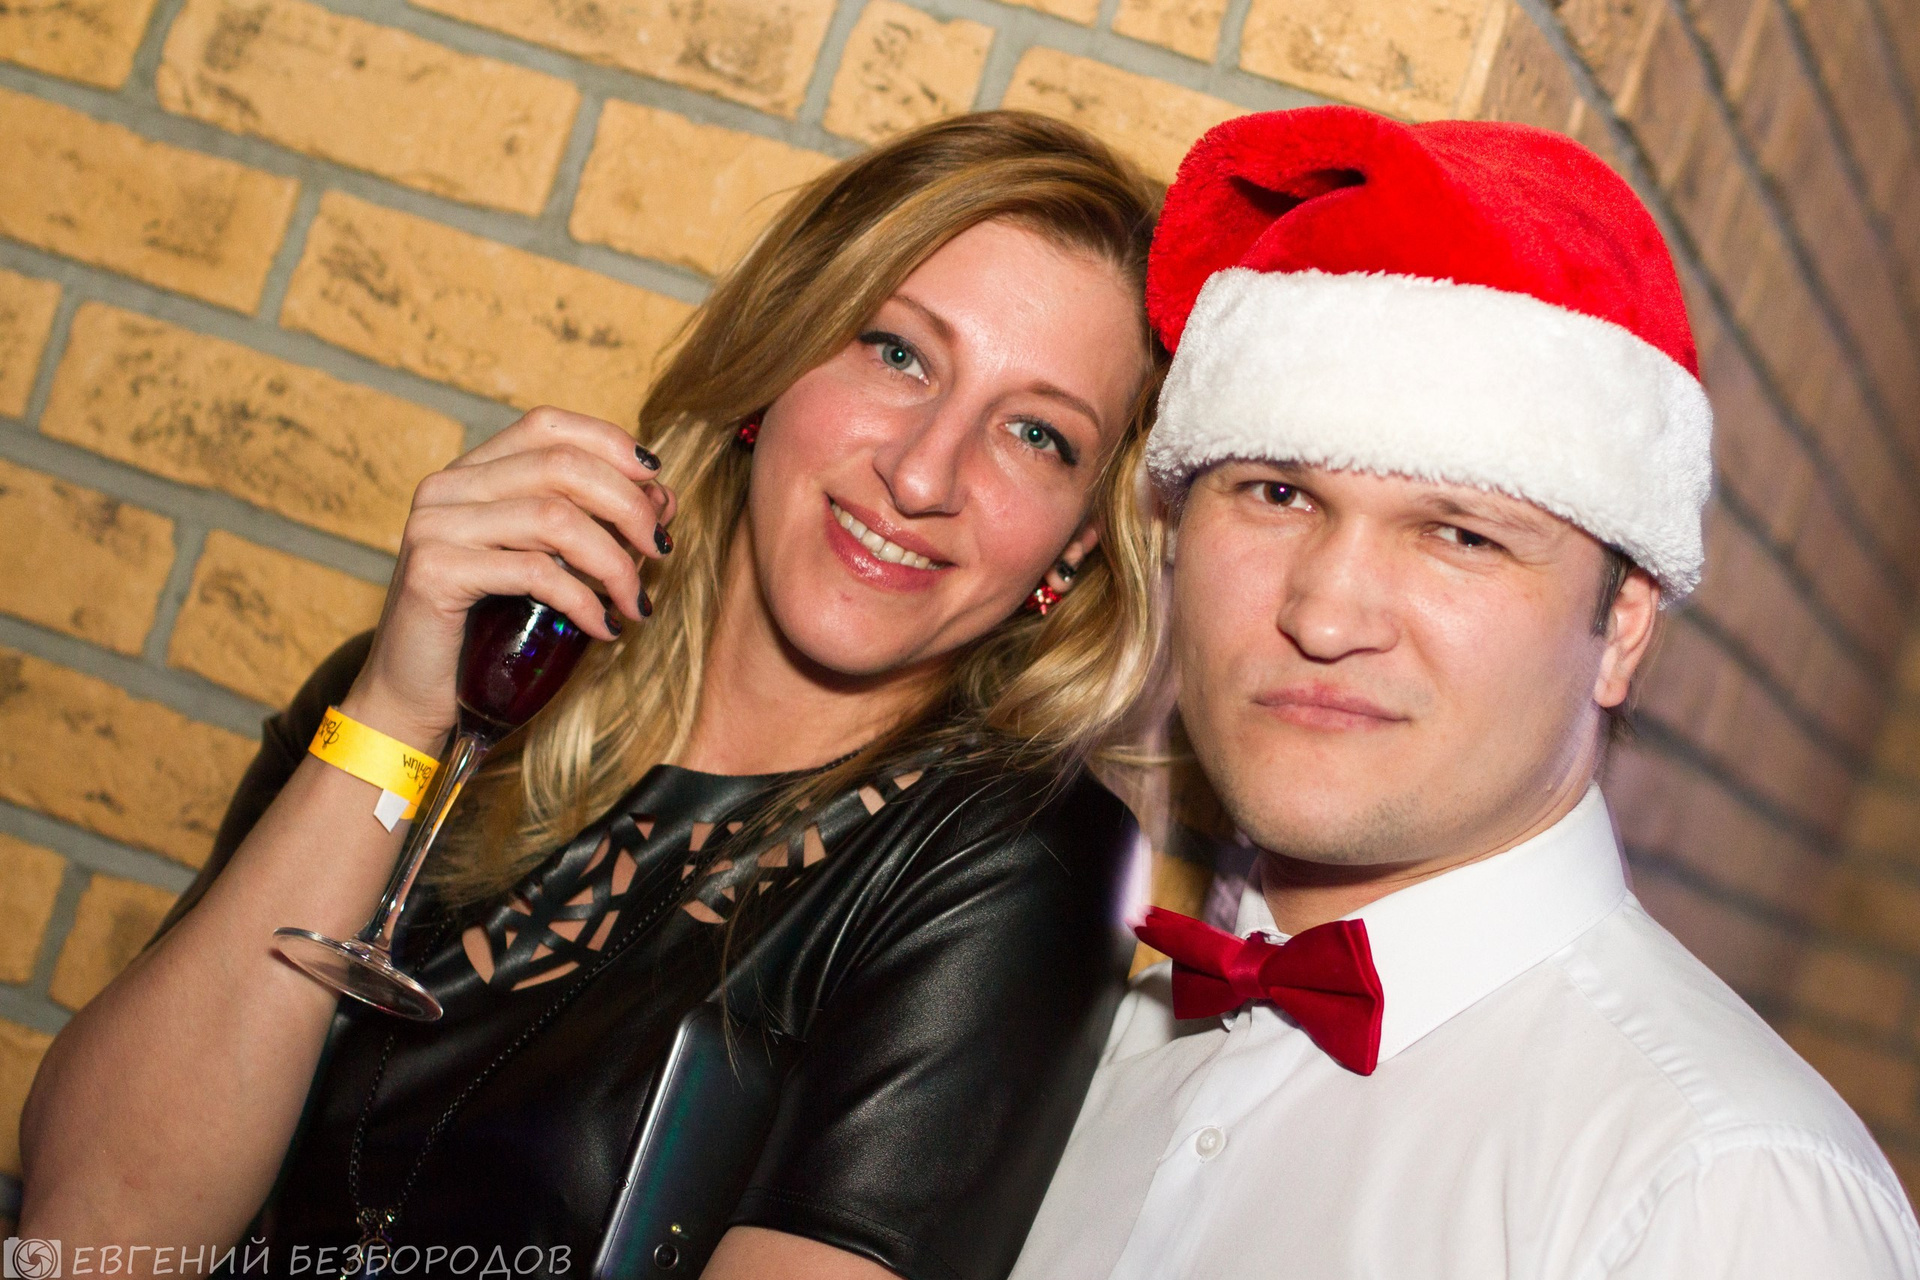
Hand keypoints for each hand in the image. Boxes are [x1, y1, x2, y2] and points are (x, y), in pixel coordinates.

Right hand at [342, 407, 676, 747]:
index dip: (610, 444)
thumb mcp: (544, 567)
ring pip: (555, 517)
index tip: (657, 483)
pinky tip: (604, 627)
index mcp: (471, 474)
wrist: (412, 696)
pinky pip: (534, 571)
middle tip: (660, 550)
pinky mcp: (435, 571)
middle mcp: (447, 487)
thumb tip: (662, 498)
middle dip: (628, 505)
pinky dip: (584, 600)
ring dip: (614, 561)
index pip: (546, 424)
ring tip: (637, 601)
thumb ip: (592, 526)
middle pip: (561, 464)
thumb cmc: (484, 632)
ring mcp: (434, 525)